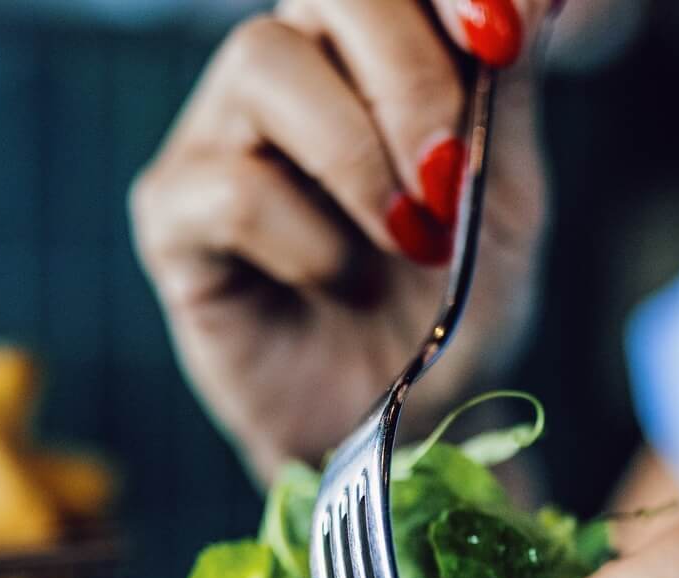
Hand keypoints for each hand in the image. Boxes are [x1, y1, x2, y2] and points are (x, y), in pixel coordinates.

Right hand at [130, 0, 555, 481]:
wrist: (391, 435)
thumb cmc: (444, 323)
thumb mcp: (505, 208)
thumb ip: (506, 96)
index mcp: (369, 56)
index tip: (502, 40)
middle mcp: (289, 76)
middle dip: (406, 74)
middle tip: (450, 177)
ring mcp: (220, 139)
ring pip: (263, 61)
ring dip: (354, 156)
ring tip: (407, 244)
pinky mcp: (172, 217)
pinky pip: (228, 185)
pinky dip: (305, 240)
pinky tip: (337, 285)